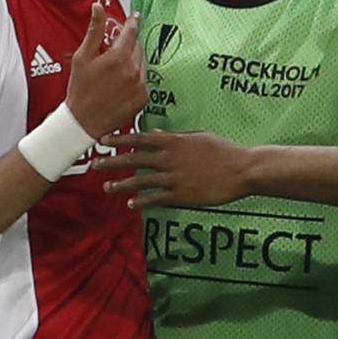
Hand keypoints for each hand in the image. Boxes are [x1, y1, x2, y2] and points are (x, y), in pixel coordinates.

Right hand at [64, 4, 146, 137]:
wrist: (84, 121)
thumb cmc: (80, 90)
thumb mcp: (82, 57)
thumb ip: (94, 31)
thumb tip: (98, 8)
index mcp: (118, 58)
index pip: (131, 33)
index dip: (132, 22)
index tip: (134, 17)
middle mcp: (133, 71)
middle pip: (137, 47)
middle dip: (128, 44)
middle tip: (115, 50)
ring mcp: (140, 85)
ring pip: (142, 63)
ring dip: (132, 61)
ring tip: (115, 70)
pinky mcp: (144, 98)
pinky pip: (143, 80)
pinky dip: (135, 77)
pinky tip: (121, 83)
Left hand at [97, 128, 248, 207]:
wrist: (243, 169)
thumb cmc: (225, 150)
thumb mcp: (200, 137)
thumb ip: (177, 137)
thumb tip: (160, 134)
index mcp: (173, 142)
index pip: (139, 139)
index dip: (119, 140)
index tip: (103, 141)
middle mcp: (169, 159)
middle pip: (132, 160)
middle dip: (111, 162)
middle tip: (94, 165)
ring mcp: (174, 178)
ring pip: (140, 181)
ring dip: (121, 185)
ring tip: (107, 188)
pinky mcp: (181, 195)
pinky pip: (156, 199)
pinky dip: (142, 201)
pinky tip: (131, 204)